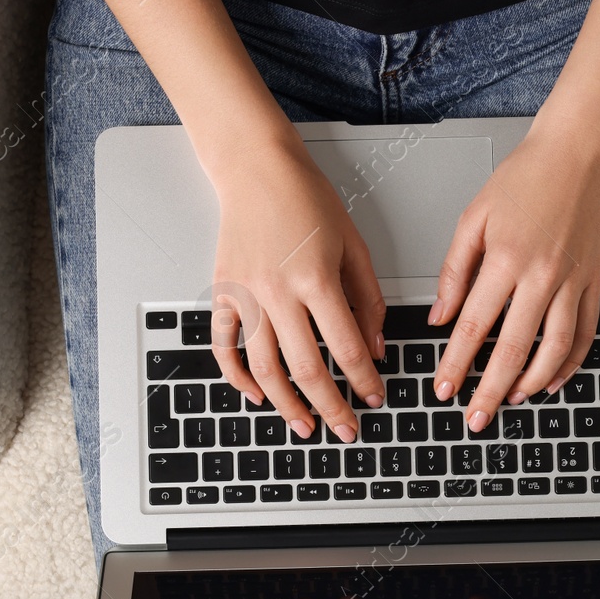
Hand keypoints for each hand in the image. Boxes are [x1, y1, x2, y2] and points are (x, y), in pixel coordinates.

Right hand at [209, 139, 387, 443]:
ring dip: (285, 404)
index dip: (364, 380)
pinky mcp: (223, 293)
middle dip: (329, 406)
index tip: (374, 398)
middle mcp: (278, 291)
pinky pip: (225, 346)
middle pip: (305, 368)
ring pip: (263, 367)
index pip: (346, 347)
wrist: (256, 169)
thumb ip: (368, 301)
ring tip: (304, 425)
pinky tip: (257, 396)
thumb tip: (376, 349)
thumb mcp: (354, 246)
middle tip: (344, 429)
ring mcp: (246, 295)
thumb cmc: (308, 200)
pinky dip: (238, 377)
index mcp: (316, 278)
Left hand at [429, 122, 599, 429]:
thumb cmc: (525, 178)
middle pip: (513, 349)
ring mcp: (573, 282)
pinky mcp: (593, 282)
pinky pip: (585, 334)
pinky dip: (569, 363)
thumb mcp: (473, 218)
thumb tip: (440, 317)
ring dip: (531, 382)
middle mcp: (543, 276)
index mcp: (506, 259)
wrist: (579, 153)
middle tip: (475, 416)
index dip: (456, 364)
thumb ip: (454, 271)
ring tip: (512, 400)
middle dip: (490, 390)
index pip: (475, 326)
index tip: (444, 389)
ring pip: (554, 350)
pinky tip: (552, 380)